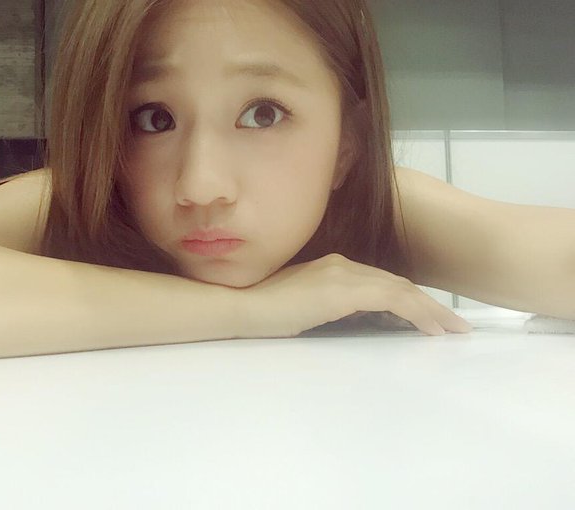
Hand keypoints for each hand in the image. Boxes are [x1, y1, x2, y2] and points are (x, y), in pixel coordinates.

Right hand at [238, 253, 471, 337]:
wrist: (241, 306)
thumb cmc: (263, 310)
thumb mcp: (302, 304)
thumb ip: (327, 304)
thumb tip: (348, 317)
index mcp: (333, 267)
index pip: (381, 282)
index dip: (410, 298)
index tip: (430, 316)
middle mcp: (342, 264)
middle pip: (397, 283)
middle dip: (429, 304)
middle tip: (454, 325)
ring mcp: (343, 274)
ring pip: (400, 289)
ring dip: (430, 310)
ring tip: (453, 329)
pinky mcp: (343, 290)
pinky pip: (392, 299)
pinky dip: (417, 312)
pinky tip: (432, 328)